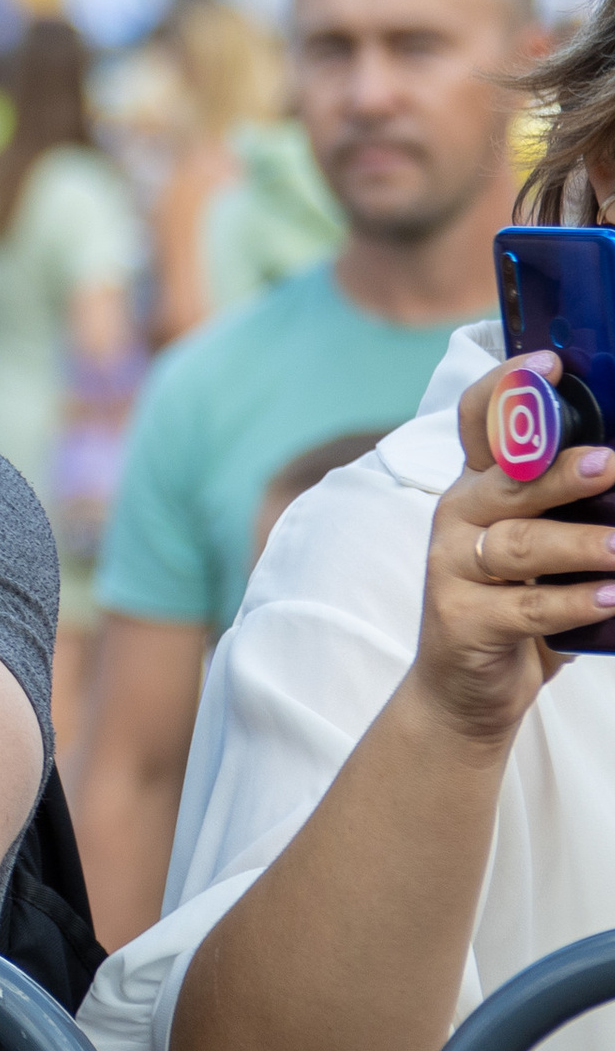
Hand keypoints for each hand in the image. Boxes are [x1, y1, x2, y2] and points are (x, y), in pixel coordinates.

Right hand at [414, 353, 614, 746]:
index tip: (549, 363)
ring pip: (518, 546)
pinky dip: (573, 602)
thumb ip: (566, 508)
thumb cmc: (519, 605)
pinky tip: (611, 598)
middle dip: (558, 469)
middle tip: (613, 463)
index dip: (507, 388)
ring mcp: (452, 568)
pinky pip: (526, 608)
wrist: (466, 688)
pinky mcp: (462, 619)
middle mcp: (458, 517)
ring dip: (579, 544)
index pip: (479, 421)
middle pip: (504, 482)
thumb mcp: (541, 547)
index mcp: (479, 489)